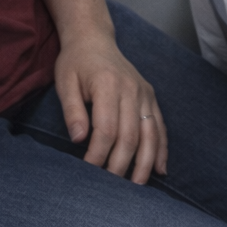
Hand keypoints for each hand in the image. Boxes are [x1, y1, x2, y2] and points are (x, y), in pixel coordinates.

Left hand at [55, 25, 167, 182]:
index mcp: (108, 84)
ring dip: (146, 163)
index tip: (89, 172)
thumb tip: (78, 139)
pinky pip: (160, 126)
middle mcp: (131, 89)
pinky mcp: (151, 96)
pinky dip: (162, 149)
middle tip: (110, 188)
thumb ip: (72, 110)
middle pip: (130, 136)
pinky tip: (161, 170)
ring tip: (137, 187)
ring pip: (150, 134)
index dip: (99, 154)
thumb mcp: (64, 82)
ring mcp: (144, 93)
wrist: (93, 38)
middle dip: (121, 165)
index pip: (107, 129)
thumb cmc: (75, 62)